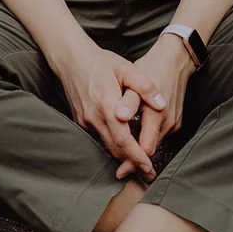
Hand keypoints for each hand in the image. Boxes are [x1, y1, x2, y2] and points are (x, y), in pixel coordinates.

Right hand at [52, 42, 167, 180]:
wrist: (71, 59)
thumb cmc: (100, 62)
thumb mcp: (126, 68)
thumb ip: (145, 86)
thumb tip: (161, 104)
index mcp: (107, 105)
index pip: (124, 140)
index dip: (137, 156)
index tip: (149, 167)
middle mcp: (94, 117)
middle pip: (115, 148)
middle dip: (132, 162)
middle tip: (149, 172)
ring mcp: (85, 120)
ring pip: (106, 145)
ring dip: (122, 156)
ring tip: (139, 163)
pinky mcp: (81, 120)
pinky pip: (99, 137)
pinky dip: (112, 144)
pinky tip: (124, 146)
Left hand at [114, 34, 194, 179]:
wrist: (176, 59)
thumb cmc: (152, 67)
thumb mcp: (134, 78)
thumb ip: (128, 100)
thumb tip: (120, 116)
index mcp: (156, 113)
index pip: (144, 148)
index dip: (132, 160)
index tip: (120, 170)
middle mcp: (168, 122)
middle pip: (150, 150)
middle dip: (134, 161)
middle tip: (119, 172)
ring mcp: (174, 122)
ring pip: (155, 143)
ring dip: (141, 150)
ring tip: (124, 158)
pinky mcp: (176, 121)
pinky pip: (159, 135)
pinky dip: (147, 140)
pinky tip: (136, 140)